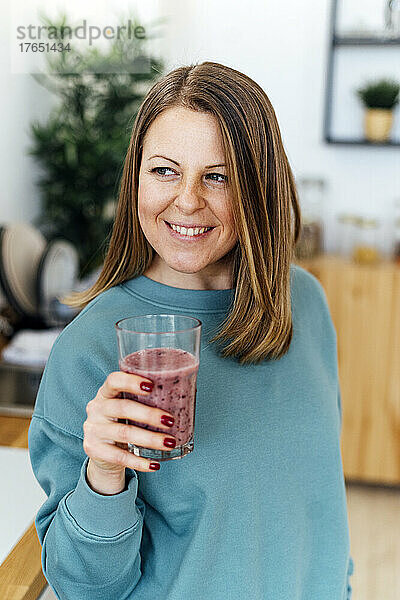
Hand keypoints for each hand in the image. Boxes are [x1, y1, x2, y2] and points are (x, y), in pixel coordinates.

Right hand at [83, 371, 175, 492]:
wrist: (101, 451)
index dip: (131, 381)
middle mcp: (96, 409)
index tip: (151, 386)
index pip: (113, 381)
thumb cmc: (123, 422)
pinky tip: (155, 464)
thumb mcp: (128, 407)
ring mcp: (93, 430)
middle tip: (170, 420)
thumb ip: (146, 400)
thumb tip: (188, 392)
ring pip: (124, 433)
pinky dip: (139, 462)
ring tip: (169, 442)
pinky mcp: (94, 450)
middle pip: (122, 408)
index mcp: (105, 393)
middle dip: (149, 414)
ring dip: (150, 439)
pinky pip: (119, 457)